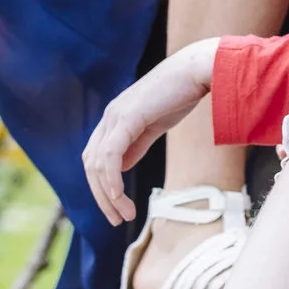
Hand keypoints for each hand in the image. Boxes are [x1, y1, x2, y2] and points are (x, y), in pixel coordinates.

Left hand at [82, 38, 220, 226]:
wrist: (198, 69)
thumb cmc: (182, 92)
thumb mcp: (155, 124)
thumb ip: (136, 144)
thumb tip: (121, 167)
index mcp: (115, 118)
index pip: (95, 158)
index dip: (102, 186)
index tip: (118, 208)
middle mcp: (109, 117)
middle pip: (90, 164)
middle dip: (101, 196)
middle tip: (117, 219)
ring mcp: (115, 116)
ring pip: (96, 164)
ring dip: (107, 195)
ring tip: (124, 214)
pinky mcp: (126, 117)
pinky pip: (109, 156)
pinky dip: (111, 180)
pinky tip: (120, 197)